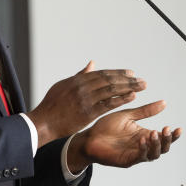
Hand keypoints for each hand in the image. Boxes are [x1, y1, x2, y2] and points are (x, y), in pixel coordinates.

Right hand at [26, 61, 145, 146]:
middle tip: (141, 80)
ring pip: (112, 90)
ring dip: (129, 87)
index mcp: (78, 80)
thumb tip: (92, 64)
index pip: (102, 74)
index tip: (130, 73)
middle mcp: (83, 87)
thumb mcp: (63, 85)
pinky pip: (108, 104)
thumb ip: (79, 75)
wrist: (44, 121)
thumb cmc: (52, 104)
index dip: (118, 73)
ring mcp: (86, 99)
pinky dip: (121, 99)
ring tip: (142, 86)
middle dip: (128, 79)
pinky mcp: (88, 112)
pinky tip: (132, 97)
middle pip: (110, 80)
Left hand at [65, 100, 180, 172]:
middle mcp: (142, 146)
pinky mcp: (127, 160)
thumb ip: (145, 111)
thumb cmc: (105, 127)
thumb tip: (164, 103)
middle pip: (163, 148)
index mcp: (144, 135)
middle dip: (168, 140)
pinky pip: (139, 157)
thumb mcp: (128, 116)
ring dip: (156, 144)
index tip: (178, 128)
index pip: (163, 137)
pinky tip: (143, 139)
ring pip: (154, 154)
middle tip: (167, 130)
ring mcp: (135, 154)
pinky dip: (143, 149)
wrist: (88, 137)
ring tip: (155, 133)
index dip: (173, 135)